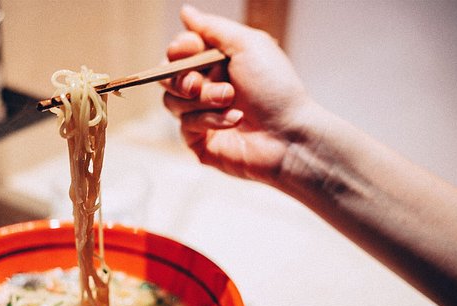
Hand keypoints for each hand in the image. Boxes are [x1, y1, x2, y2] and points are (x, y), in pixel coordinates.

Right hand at [162, 5, 317, 183]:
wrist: (289, 134)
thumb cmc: (276, 88)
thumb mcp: (248, 45)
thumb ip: (213, 28)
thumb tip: (186, 12)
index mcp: (216, 64)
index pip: (178, 53)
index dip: (178, 49)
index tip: (189, 48)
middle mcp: (206, 89)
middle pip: (167, 77)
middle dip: (181, 77)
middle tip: (197, 83)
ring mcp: (201, 116)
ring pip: (173, 102)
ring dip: (203, 99)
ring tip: (230, 100)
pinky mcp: (199, 142)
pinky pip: (185, 127)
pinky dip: (210, 121)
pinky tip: (235, 120)